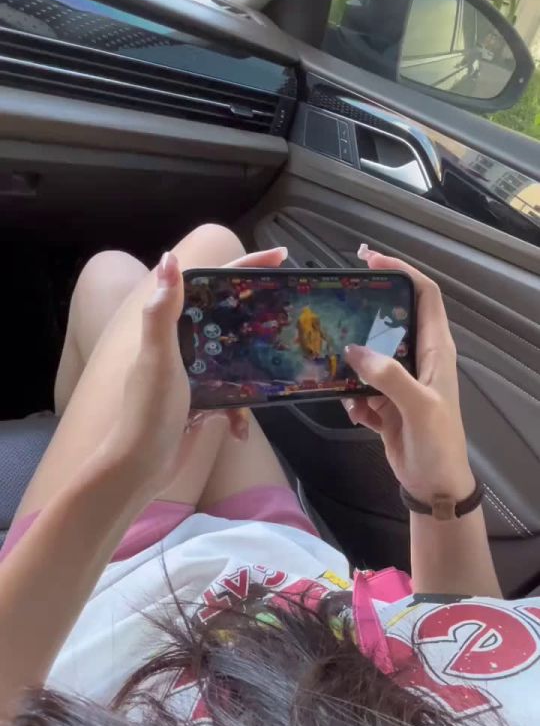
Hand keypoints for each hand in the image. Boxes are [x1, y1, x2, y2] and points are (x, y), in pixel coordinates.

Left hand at [107, 246, 287, 494]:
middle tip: (291, 316)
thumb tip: (170, 258)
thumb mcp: (158, 358)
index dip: (245, 268)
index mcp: (172, 330)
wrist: (140, 468)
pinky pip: (233, 400)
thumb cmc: (149, 411)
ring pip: (237, 363)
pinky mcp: (202, 404)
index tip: (280, 257)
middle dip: (260, 320)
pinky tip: (238, 432)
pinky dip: (238, 415)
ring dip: (253, 378)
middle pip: (230, 321)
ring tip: (275, 380)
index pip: (211, 286)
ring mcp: (195, 377)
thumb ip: (162, 312)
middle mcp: (184, 348)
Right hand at [344, 249, 474, 503]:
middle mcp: (418, 359)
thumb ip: (389, 377)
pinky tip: (354, 413)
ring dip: (350, 363)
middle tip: (336, 301)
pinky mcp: (385, 404)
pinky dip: (351, 397)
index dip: (402, 271)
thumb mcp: (419, 408)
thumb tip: (354, 351)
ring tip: (333, 367)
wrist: (435, 486)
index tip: (370, 259)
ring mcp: (400, 382)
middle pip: (391, 320)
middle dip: (365, 313)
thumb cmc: (438, 444)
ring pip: (369, 356)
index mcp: (436, 351)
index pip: (424, 296)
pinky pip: (359, 388)